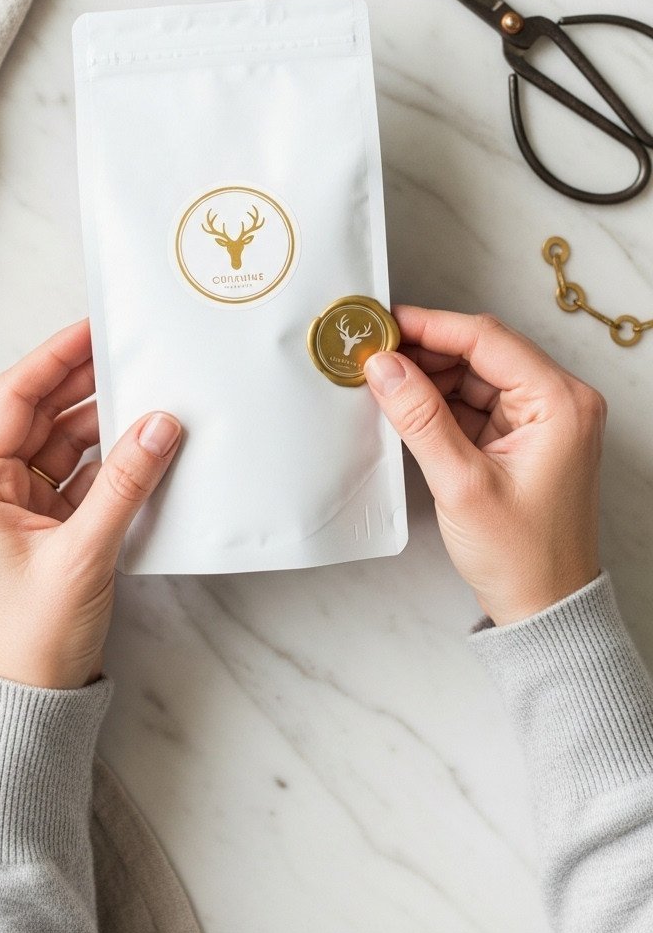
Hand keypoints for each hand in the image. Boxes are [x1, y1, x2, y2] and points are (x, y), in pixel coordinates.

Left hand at [0, 320, 181, 688]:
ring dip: (105, 419)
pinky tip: (147, 440)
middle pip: (41, 413)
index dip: (54, 358)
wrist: (36, 700)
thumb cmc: (34, 637)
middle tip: (132, 349)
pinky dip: (114, 456)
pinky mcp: (52, 524)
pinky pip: (84, 472)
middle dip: (84, 381)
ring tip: (150, 390)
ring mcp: (23, 506)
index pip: (14, 399)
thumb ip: (125, 485)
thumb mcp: (83, 554)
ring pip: (66, 441)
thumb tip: (161, 425)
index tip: (94, 328)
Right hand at [364, 307, 604, 625]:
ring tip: (380, 379)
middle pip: (481, 351)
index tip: (383, 324)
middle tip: (372, 353)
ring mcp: (542, 418)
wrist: (545, 609)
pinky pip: (476, 401)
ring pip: (475, 374)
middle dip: (424, 350)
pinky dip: (439, 401)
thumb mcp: (462, 484)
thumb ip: (420, 418)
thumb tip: (385, 367)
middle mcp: (559, 401)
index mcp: (560, 402)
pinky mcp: (523, 436)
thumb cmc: (523, 557)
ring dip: (428, 376)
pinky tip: (404, 404)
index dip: (430, 326)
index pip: (487, 339)